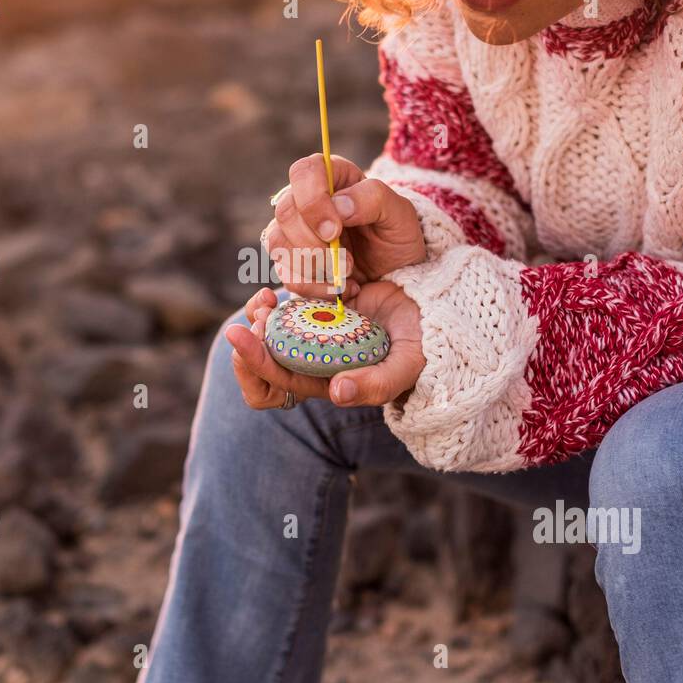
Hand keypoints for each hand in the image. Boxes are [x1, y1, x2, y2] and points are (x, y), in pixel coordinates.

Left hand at [226, 283, 424, 409]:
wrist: (437, 310)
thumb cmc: (425, 345)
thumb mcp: (407, 366)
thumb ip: (377, 384)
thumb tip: (337, 393)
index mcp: (330, 382)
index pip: (280, 384)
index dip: (257, 364)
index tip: (245, 336)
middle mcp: (318, 363)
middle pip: (266, 363)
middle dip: (251, 341)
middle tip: (251, 315)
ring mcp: (318, 335)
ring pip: (272, 335)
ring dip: (260, 319)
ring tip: (263, 299)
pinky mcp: (323, 310)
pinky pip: (288, 310)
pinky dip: (276, 301)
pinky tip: (275, 289)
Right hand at [263, 154, 426, 301]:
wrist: (396, 272)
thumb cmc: (397, 235)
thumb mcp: (400, 213)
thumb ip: (373, 199)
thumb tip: (339, 206)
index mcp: (332, 177)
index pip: (304, 172)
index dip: (312, 201)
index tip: (334, 231)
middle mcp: (306, 200)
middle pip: (285, 212)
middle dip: (314, 243)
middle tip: (348, 261)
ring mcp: (293, 232)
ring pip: (278, 244)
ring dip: (313, 266)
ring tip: (346, 273)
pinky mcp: (291, 262)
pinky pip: (285, 274)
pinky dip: (313, 287)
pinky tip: (339, 287)